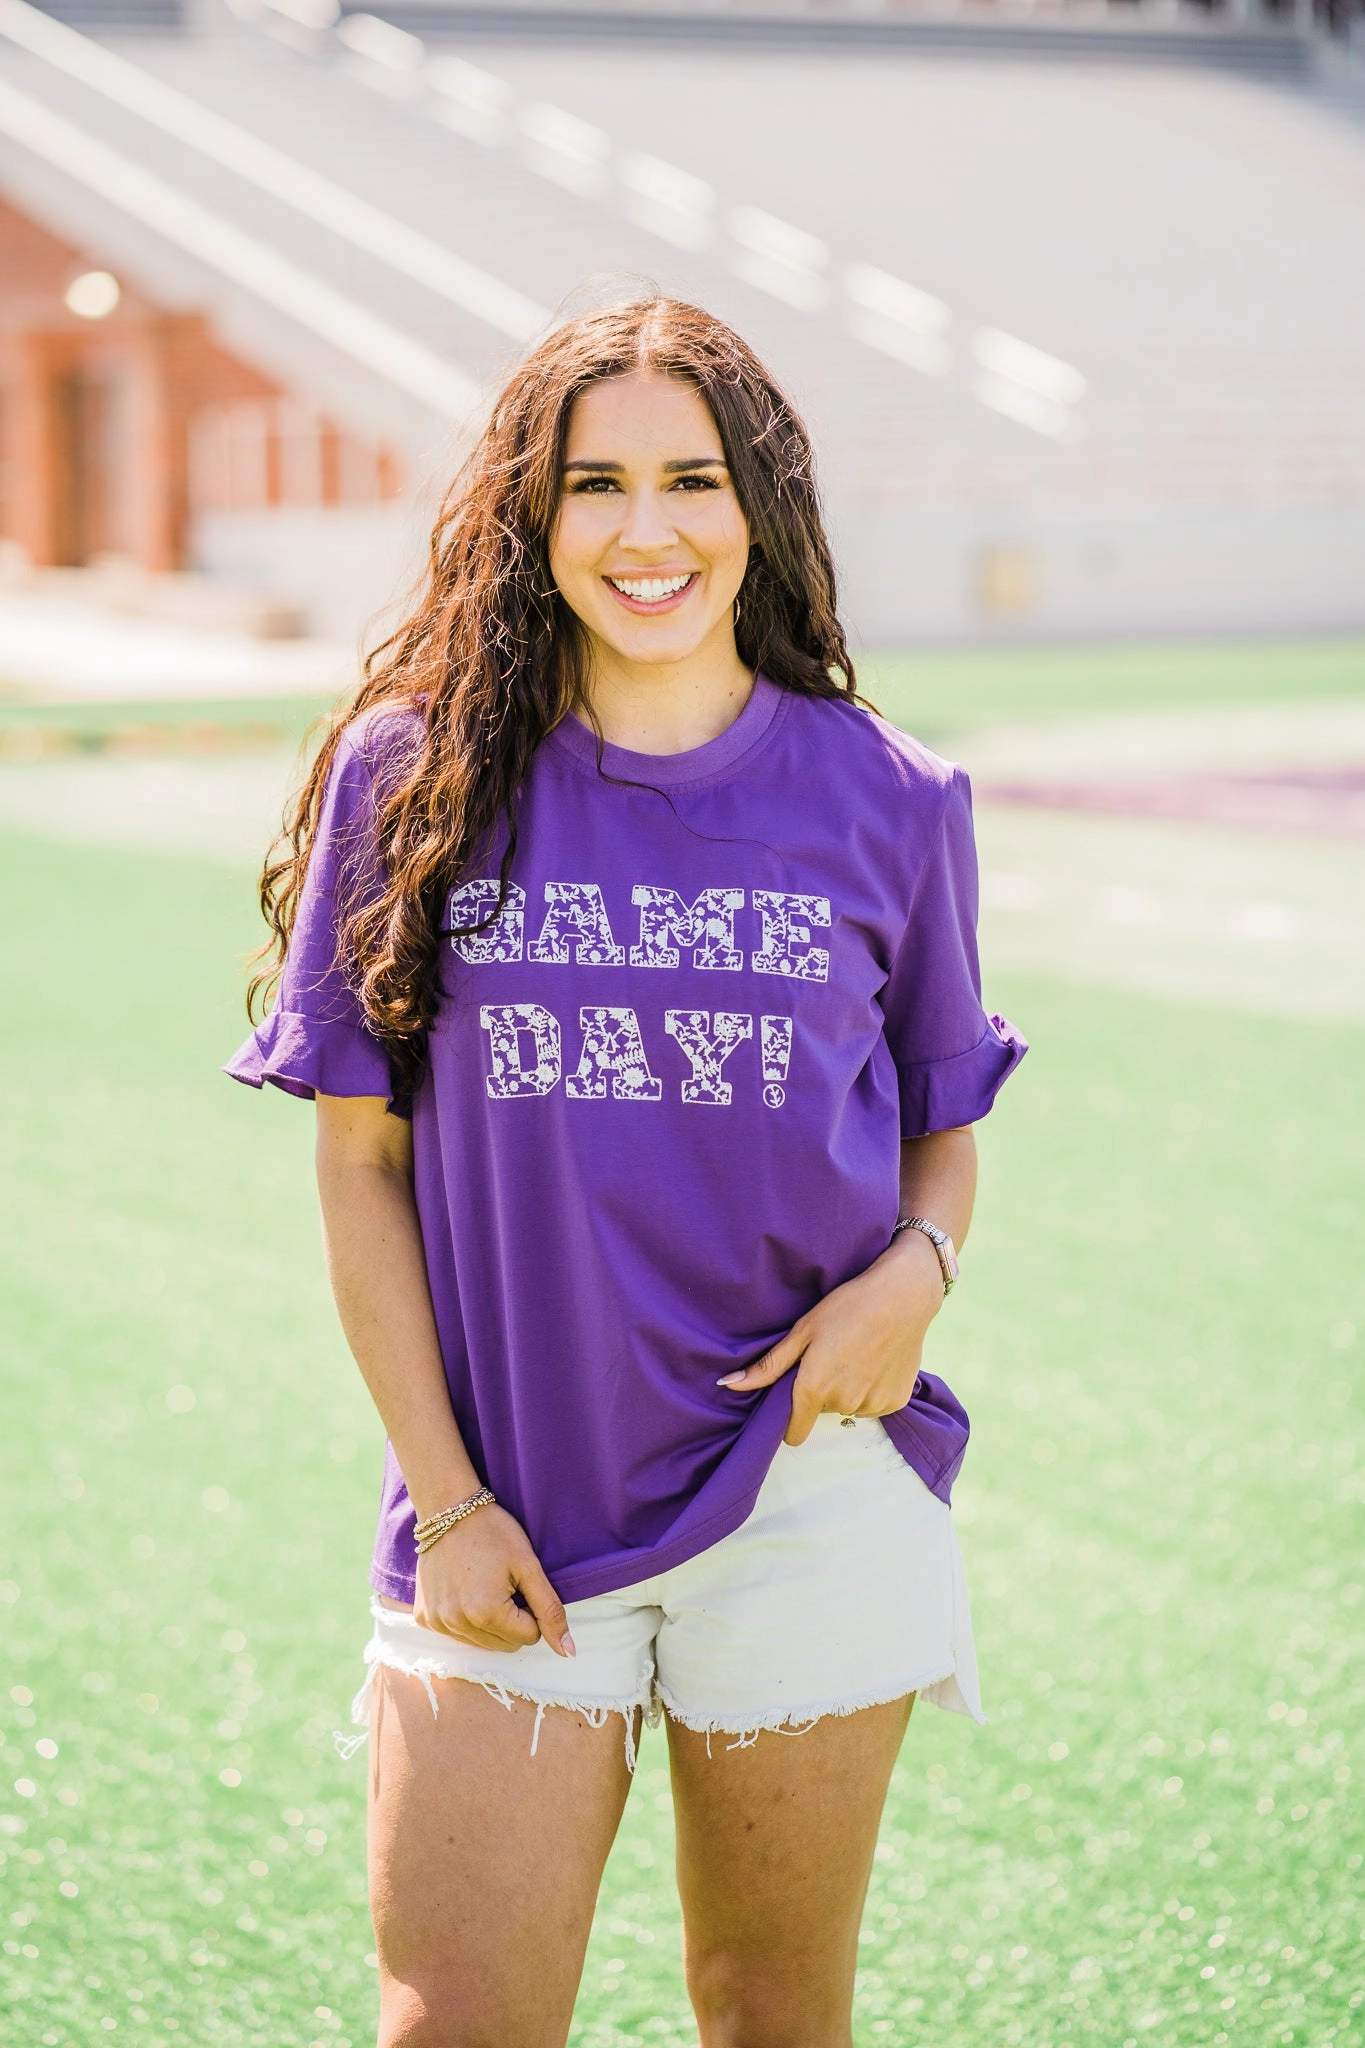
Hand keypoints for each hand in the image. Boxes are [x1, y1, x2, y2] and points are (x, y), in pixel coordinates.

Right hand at [412, 1503, 575, 1657]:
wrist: (448, 1510)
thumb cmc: (493, 1532)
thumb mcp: (528, 1566)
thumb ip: (550, 1611)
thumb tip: (568, 1652)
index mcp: (487, 1613)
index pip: (530, 1637)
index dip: (532, 1610)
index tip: (521, 1584)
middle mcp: (458, 1624)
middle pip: (506, 1645)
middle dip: (513, 1620)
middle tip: (504, 1584)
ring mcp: (437, 1623)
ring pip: (483, 1643)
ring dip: (490, 1622)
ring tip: (484, 1585)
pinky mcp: (424, 1618)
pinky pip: (457, 1634)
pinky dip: (466, 1619)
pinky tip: (464, 1590)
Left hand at [718, 1231, 945, 1445]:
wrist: (902, 1295)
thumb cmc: (847, 1306)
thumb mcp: (802, 1331)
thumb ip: (767, 1366)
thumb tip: (727, 1385)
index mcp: (814, 1389)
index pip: (794, 1434)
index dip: (791, 1418)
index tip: (796, 1394)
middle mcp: (843, 1404)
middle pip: (822, 1412)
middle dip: (822, 1391)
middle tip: (831, 1354)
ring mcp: (872, 1406)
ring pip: (848, 1407)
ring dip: (847, 1389)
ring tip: (856, 1353)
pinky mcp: (896, 1402)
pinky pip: (873, 1405)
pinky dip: (872, 1388)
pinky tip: (876, 1360)